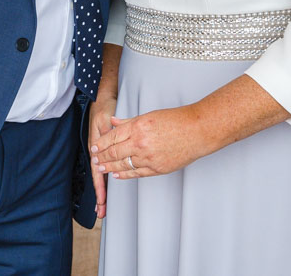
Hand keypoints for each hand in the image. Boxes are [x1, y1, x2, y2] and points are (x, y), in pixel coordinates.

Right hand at [87, 95, 117, 217]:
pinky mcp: (105, 147)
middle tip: (101, 212)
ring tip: (102, 206)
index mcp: (96, 147)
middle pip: (99, 177)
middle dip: (100, 195)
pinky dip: (105, 178)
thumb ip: (105, 136)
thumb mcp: (104, 121)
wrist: (102, 98)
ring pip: (102, 174)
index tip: (101, 202)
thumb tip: (102, 150)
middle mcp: (97, 151)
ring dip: (102, 190)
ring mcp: (101, 151)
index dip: (100, 188)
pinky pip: (105, 166)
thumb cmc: (103, 108)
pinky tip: (106, 187)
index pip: (98, 172)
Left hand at [91, 105, 213, 179]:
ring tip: (101, 168)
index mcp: (138, 127)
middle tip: (94, 160)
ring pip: (123, 165)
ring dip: (110, 167)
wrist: (197, 131)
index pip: (112, 137)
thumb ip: (129, 121)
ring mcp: (149, 157)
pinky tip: (117, 174)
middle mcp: (141, 143)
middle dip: (101, 157)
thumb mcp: (149, 116)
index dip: (100, 144)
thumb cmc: (176, 120)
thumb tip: (113, 122)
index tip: (93, 147)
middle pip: (114, 152)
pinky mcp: (157, 168)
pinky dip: (124, 175)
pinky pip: (136, 173)